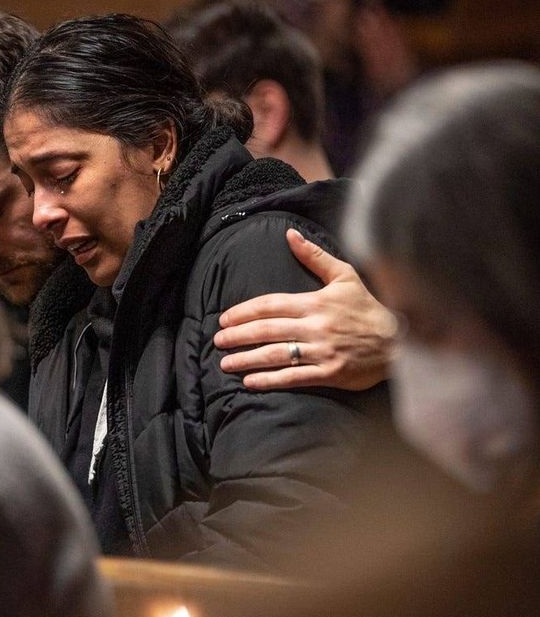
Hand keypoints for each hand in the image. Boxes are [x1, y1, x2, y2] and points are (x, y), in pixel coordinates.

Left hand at [214, 229, 396, 390]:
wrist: (400, 341)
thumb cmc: (368, 307)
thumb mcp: (345, 276)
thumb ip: (314, 257)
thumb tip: (289, 234)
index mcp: (315, 302)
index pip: (271, 305)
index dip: (244, 312)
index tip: (225, 318)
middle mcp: (315, 327)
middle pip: (268, 330)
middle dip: (238, 336)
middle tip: (217, 340)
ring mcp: (322, 351)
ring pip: (277, 355)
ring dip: (247, 359)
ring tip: (226, 363)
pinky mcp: (330, 373)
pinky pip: (294, 377)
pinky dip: (271, 380)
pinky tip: (250, 381)